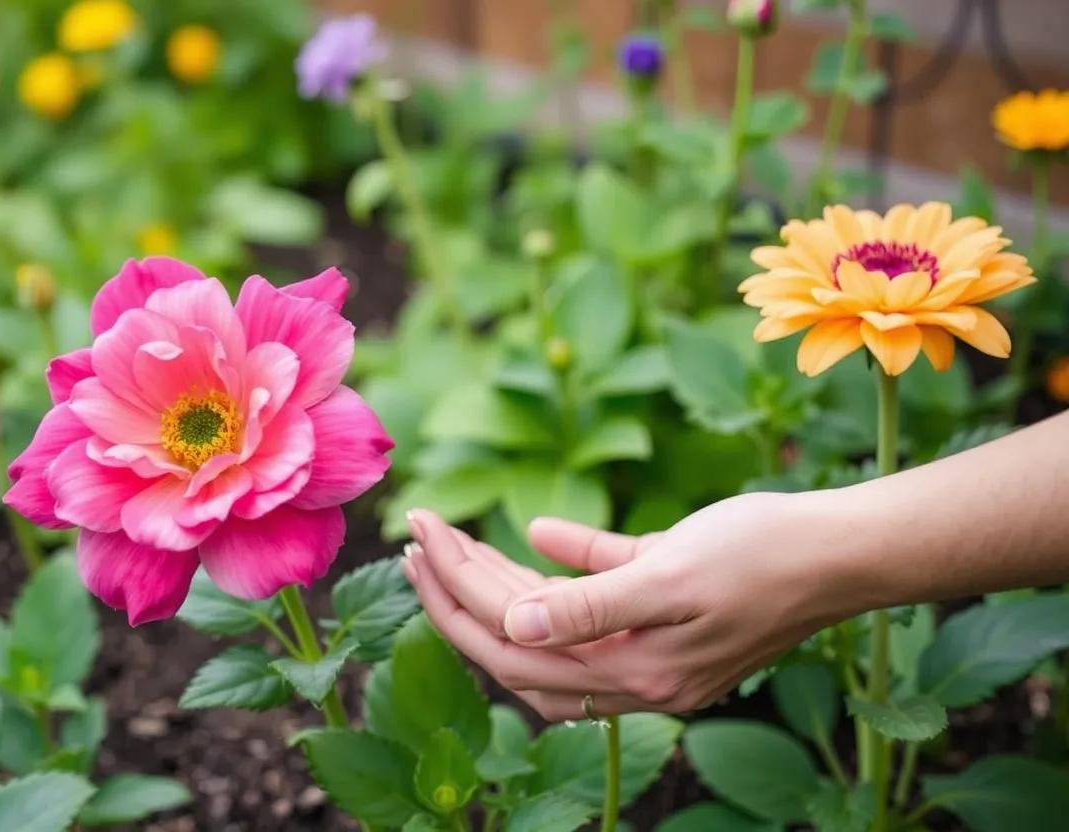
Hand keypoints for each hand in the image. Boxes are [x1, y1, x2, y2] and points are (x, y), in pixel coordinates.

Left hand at [402, 492, 853, 720]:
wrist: (843, 551)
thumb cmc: (765, 553)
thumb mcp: (673, 571)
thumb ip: (593, 602)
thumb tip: (510, 626)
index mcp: (635, 670)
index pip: (514, 638)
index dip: (457, 589)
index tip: (419, 534)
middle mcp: (636, 676)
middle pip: (518, 646)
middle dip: (457, 594)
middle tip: (414, 539)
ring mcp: (650, 654)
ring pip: (548, 634)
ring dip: (494, 593)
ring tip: (448, 546)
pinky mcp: (665, 623)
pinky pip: (593, 610)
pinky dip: (555, 584)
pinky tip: (528, 545)